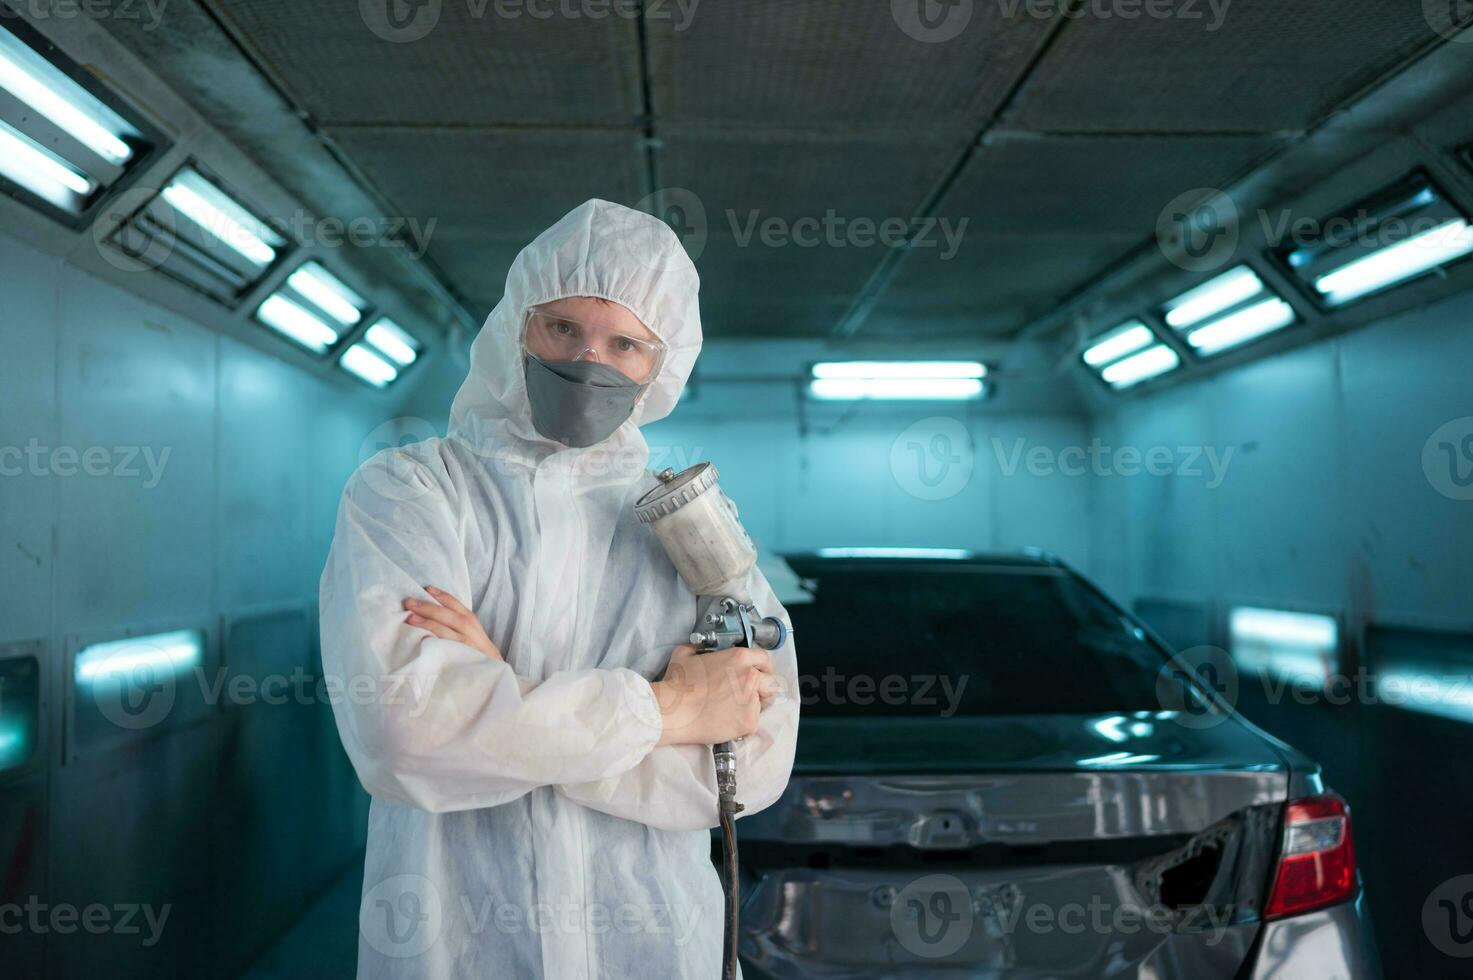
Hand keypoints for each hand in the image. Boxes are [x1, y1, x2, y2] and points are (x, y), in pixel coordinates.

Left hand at [403, 587, 502, 661]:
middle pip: (450, 616)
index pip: (456, 605)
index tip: (426, 588)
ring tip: (411, 618)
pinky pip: (448, 651)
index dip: (442, 595)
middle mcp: (471, 632)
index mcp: (471, 623)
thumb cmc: (476, 652)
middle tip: (409, 602)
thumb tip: (428, 612)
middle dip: (429, 608)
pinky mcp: (463, 661)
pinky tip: (423, 640)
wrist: (493, 674)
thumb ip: (455, 623)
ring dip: (429, 624)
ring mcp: (467, 647)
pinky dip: (436, 644)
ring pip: (448, 632)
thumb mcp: (472, 634)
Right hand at [652, 644, 779, 745]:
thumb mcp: (685, 654)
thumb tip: (698, 649)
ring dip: (753, 706)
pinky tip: (727, 722)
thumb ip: (697, 649)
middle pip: (771, 682)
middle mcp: (750, 677)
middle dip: (763, 688)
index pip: (764, 658)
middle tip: (749, 694)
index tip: (760, 673)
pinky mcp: (749, 722)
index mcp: (739, 658)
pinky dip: (743, 724)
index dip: (763, 666)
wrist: (674, 711)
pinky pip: (753, 723)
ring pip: (762, 704)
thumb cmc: (678, 684)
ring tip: (734, 710)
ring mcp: (751, 700)